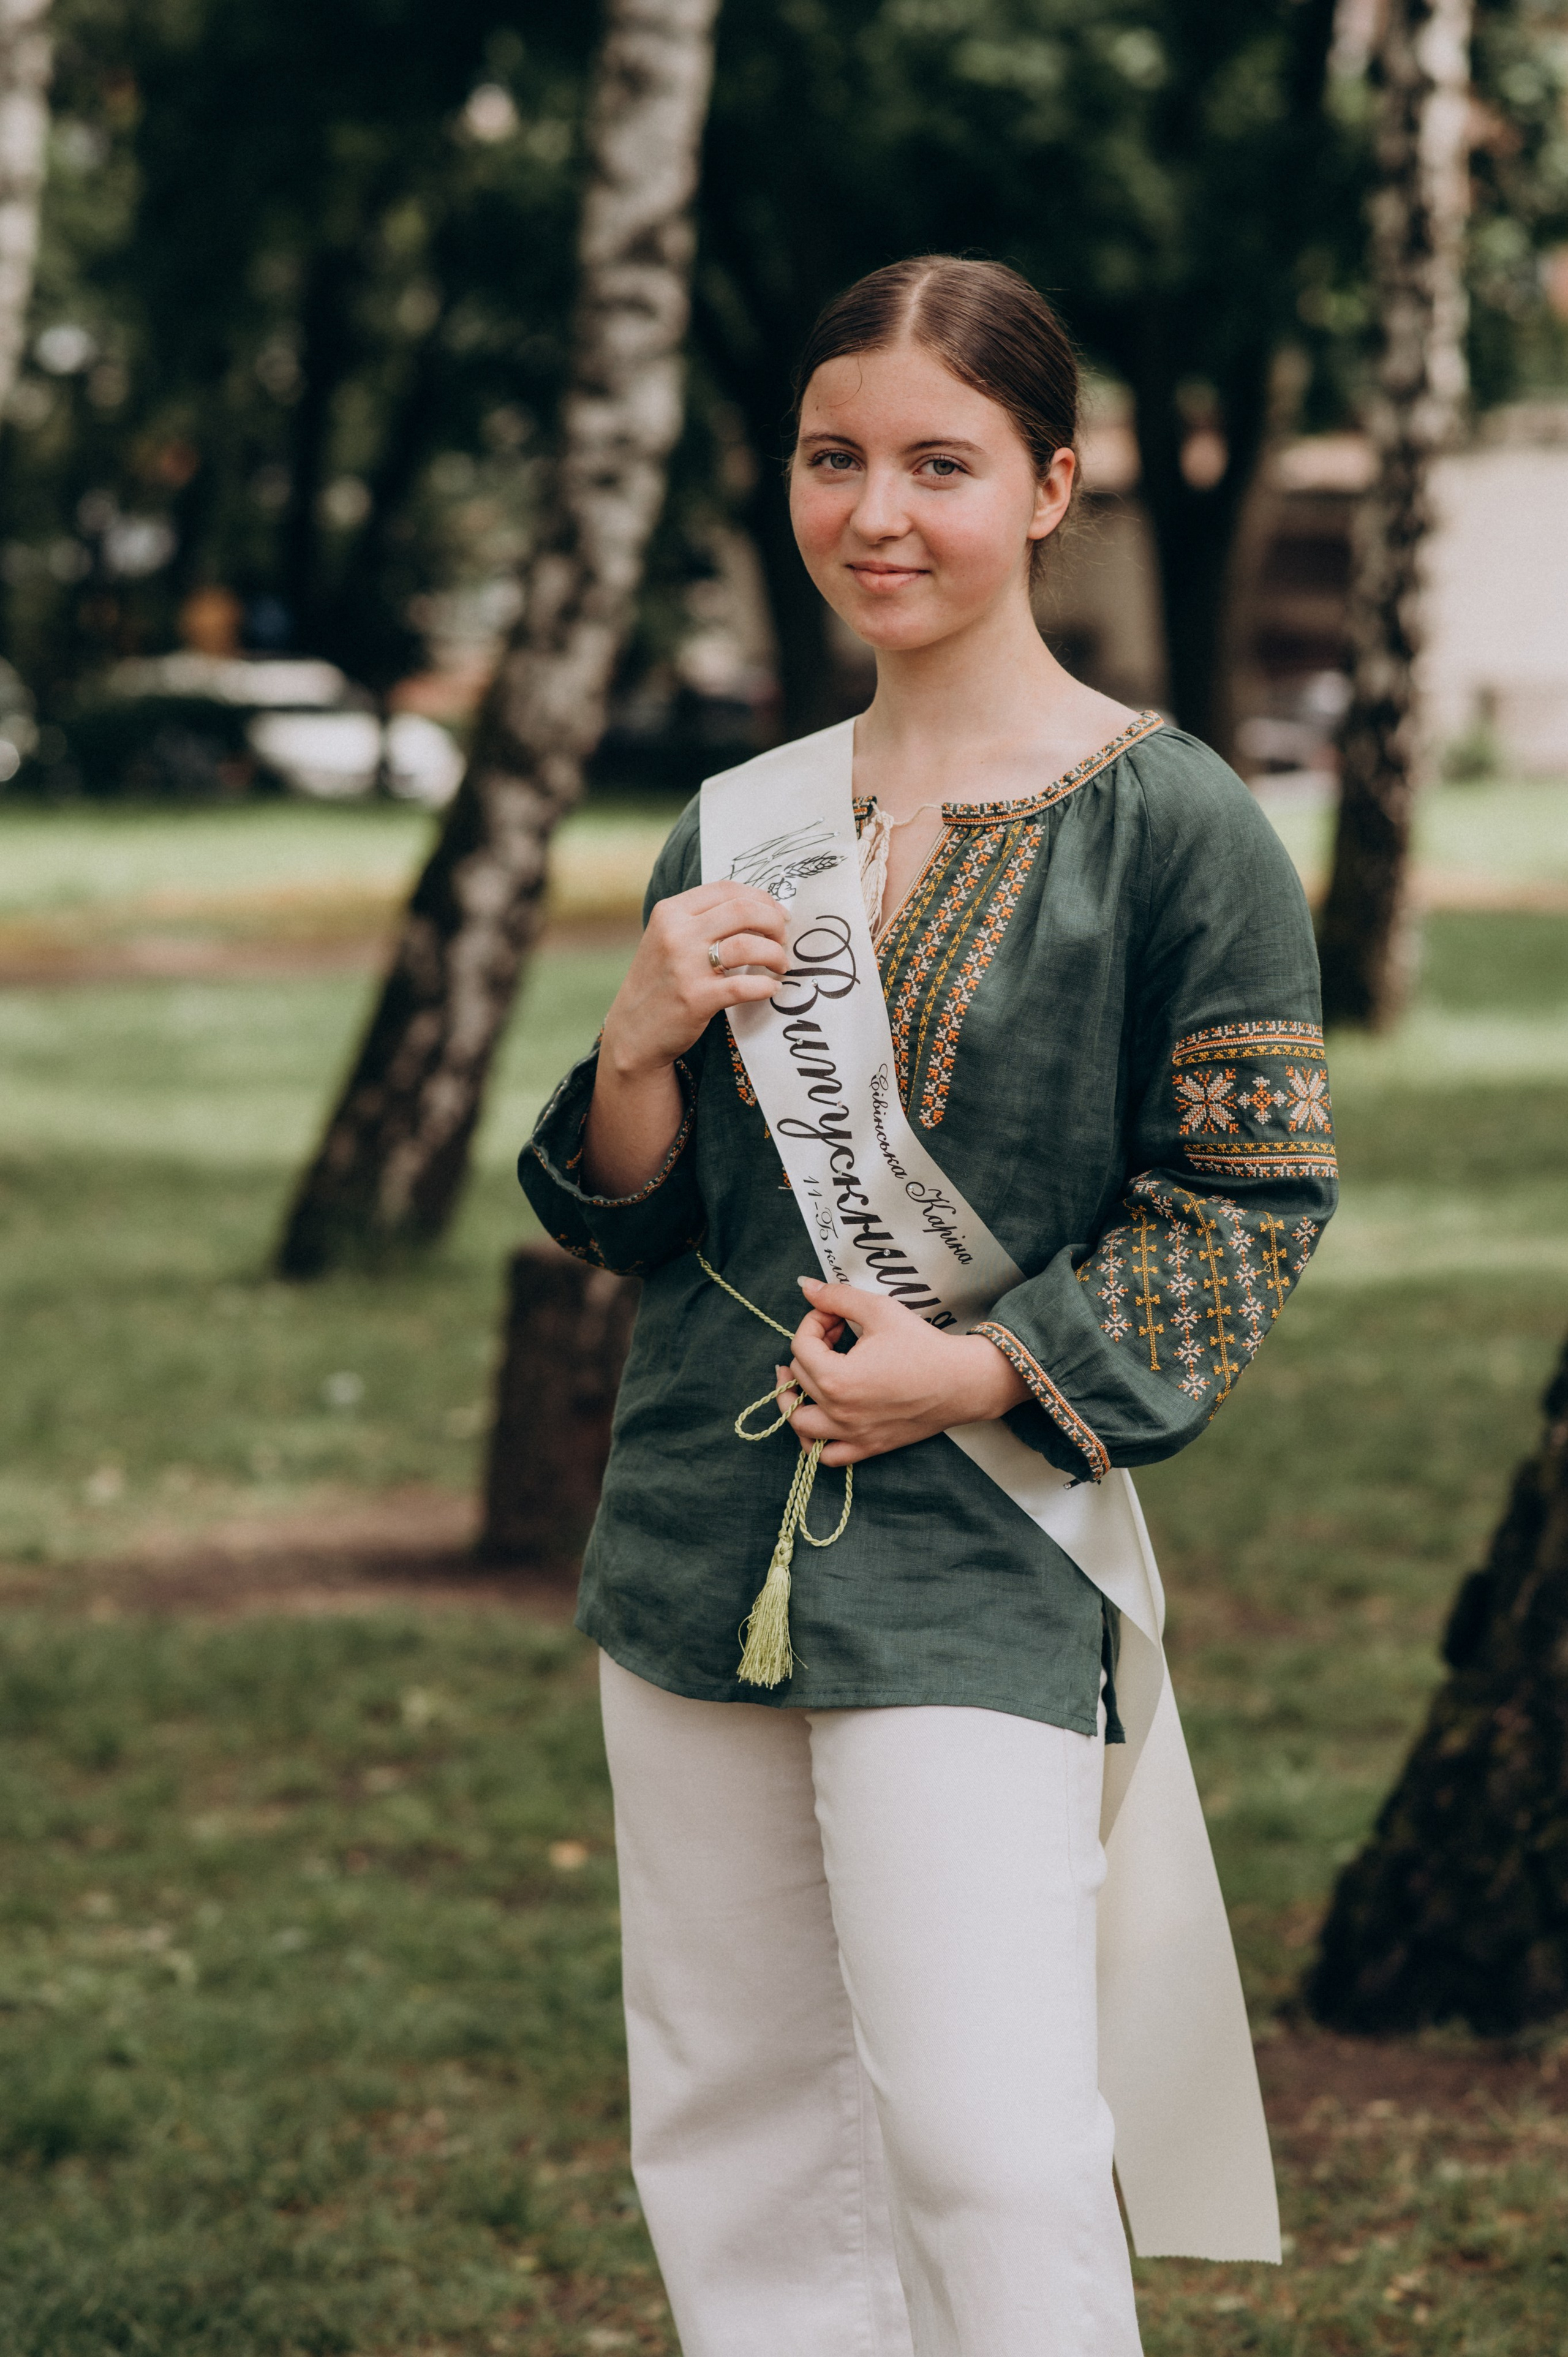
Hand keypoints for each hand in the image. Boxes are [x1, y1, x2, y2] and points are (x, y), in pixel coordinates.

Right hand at [600, 880, 790, 1081]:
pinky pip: (745, 986)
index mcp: (670, 912)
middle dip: (774, 923)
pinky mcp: (696, 999)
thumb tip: (757, 910)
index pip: (727, 889)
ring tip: (781, 965)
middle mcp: (676, 934)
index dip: (762, 898)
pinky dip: (766, 987)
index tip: (779, 914)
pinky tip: (771, 989)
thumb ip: (701, 920)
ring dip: (776, 955)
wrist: (633, 1033)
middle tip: (783, 939)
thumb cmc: (659, 983)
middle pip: (743, 910)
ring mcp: (685, 966)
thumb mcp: (667, 939)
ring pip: (749, 945)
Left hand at [781, 1277, 1028, 1466]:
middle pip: (800, 1376)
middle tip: (837, 1332)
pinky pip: (826, 1455)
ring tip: (798, 1379)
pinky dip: (812, 1441)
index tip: (835, 1315)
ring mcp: (852, 1433)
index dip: (813, 1321)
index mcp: (836, 1378)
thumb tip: (806, 1287)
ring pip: (801, 1423)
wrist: (961, 1381)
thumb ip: (838, 1297)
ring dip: (792, 1400)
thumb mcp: (880, 1310)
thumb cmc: (923, 1346)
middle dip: (812, 1347)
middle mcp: (838, 1411)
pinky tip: (817, 1419)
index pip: (801, 1345)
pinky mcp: (868, 1446)